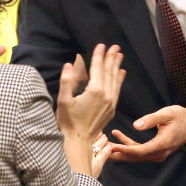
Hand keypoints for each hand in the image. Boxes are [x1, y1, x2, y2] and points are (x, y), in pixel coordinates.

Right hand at [58, 45, 123, 174]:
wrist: (79, 140)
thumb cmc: (69, 121)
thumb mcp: (63, 101)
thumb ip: (66, 81)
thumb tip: (69, 65)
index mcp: (94, 91)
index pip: (97, 69)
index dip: (99, 56)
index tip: (101, 45)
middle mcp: (105, 95)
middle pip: (109, 72)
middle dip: (112, 58)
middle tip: (115, 46)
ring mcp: (110, 102)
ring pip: (115, 80)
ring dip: (117, 66)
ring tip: (120, 56)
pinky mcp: (112, 109)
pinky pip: (117, 90)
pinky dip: (120, 80)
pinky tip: (121, 73)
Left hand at [109, 105, 185, 162]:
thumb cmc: (181, 117)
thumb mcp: (167, 113)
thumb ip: (151, 119)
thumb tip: (135, 125)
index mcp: (162, 144)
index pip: (140, 151)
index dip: (125, 150)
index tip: (112, 147)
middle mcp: (159, 152)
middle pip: (135, 157)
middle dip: (117, 154)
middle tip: (101, 150)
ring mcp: (157, 153)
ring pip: (135, 156)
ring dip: (120, 151)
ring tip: (104, 143)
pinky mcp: (155, 151)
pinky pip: (139, 151)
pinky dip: (127, 146)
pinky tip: (117, 136)